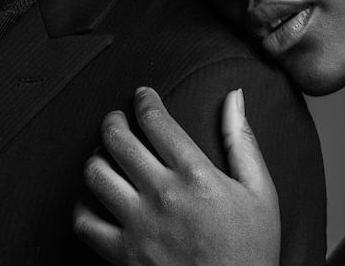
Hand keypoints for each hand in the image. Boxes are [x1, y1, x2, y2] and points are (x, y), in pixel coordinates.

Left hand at [74, 87, 279, 265]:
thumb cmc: (251, 250)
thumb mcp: (261, 192)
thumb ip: (243, 141)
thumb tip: (234, 97)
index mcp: (196, 175)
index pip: (156, 121)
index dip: (145, 100)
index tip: (143, 95)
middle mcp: (162, 195)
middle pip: (118, 140)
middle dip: (113, 121)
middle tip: (116, 120)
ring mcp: (138, 225)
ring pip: (95, 174)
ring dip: (96, 157)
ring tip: (104, 155)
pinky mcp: (121, 254)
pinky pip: (84, 221)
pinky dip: (83, 204)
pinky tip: (96, 198)